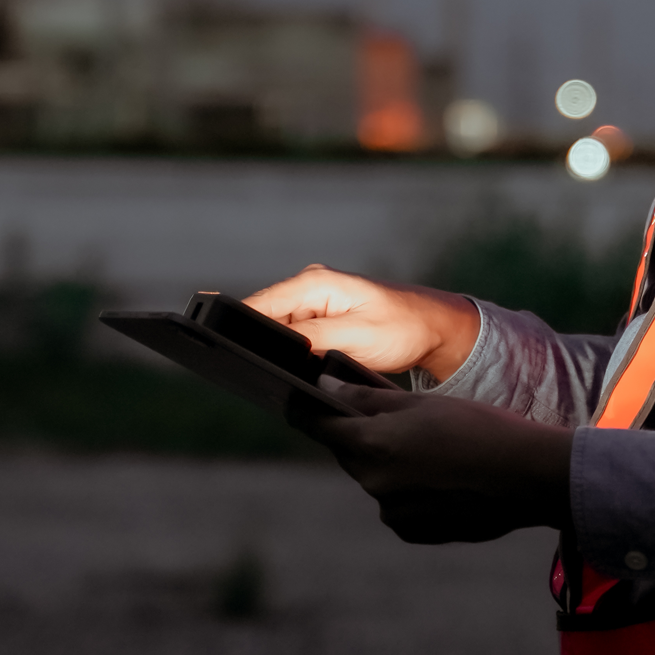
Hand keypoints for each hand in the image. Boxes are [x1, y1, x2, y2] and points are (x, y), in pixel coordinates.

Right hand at [245, 264, 480, 380]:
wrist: (433, 328)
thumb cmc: (401, 327)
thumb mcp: (356, 337)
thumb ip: (315, 339)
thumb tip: (282, 347)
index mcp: (314, 284)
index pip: (261, 304)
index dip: (238, 327)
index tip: (221, 349)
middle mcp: (309, 288)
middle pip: (264, 317)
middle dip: (255, 342)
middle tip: (244, 370)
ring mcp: (315, 303)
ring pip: (278, 329)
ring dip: (274, 348)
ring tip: (270, 371)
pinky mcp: (322, 319)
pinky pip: (294, 335)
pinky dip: (291, 351)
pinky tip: (293, 368)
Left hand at [303, 382, 573, 544]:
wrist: (524, 476)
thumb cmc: (474, 426)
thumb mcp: (419, 402)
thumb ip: (367, 398)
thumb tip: (325, 388)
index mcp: (371, 445)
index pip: (319, 425)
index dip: (305, 409)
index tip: (294, 397)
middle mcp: (374, 483)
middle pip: (350, 452)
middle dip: (360, 433)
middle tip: (387, 414)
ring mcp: (392, 512)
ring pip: (375, 477)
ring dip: (388, 460)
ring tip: (430, 444)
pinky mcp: (412, 531)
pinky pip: (397, 503)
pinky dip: (408, 487)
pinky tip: (440, 473)